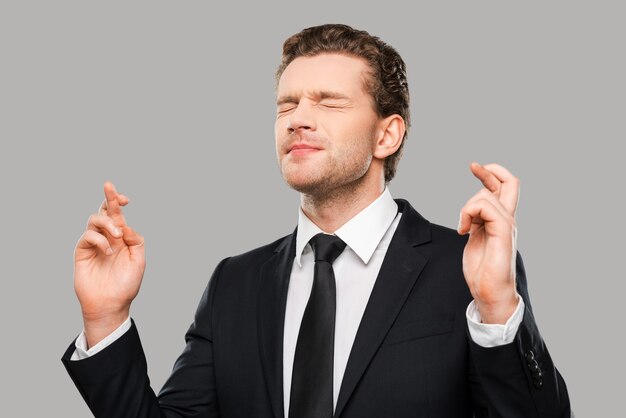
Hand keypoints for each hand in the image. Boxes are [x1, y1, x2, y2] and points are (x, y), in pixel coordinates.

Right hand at [74, 182, 145, 346]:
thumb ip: (135, 240)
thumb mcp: (139, 261)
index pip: (118, 215)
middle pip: (104, 211)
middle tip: (112, 191)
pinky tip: (108, 251)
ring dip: (107, 223)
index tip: (125, 198)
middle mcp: (107, 238)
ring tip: (117, 236)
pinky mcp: (82, 252)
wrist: (111, 304)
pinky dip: (100, 240)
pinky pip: (88, 236)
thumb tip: (125, 225)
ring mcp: (94, 244)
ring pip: (95, 219)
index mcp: (121, 238)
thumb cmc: (126, 285)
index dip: (118, 202)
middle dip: (108, 197)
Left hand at [458, 162, 519, 323]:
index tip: (475, 167)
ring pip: (486, 196)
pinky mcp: (503, 232)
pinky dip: (468, 214)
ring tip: (463, 227)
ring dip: (466, 207)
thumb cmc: (482, 270)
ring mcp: (507, 225)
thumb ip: (477, 220)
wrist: (490, 292)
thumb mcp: (475, 237)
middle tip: (473, 166)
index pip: (505, 188)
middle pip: (510, 183)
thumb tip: (471, 210)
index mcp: (501, 220)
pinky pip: (486, 208)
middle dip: (490, 171)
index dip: (491, 174)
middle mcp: (507, 219)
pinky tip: (463, 230)